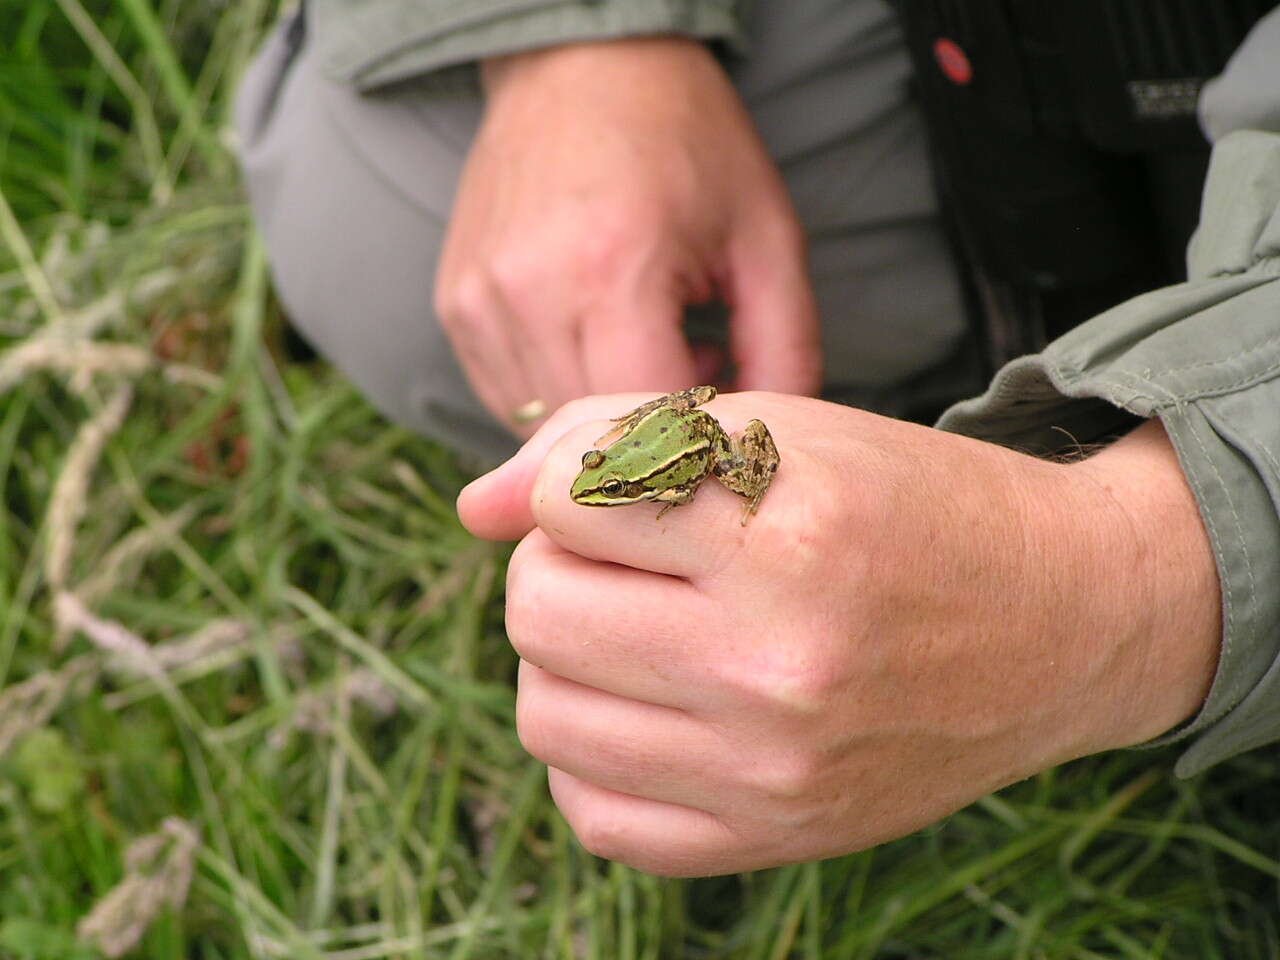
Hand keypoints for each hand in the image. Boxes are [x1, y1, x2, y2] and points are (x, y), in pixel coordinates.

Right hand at [435, 39, 819, 437]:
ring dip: (599, 423)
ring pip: (541, 433)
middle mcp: (529, 293)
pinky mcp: (455, 307)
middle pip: (591, 445)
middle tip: (697, 370)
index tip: (724, 422)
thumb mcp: (765, 235)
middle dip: (651, 440)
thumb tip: (766, 449)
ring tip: (647, 343)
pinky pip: (507, 399)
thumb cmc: (685, 143)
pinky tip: (595, 340)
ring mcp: (479, 303)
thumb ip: (786, 348)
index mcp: (612, 270)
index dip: (694, 450)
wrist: (579, 65)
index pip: (646, 430)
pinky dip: (556, 396)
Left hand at [457, 394, 1219, 875]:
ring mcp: (775, 770)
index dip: (574, 479)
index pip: (567, 497)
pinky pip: (595, 814)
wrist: (1059, 621)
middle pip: (537, 608)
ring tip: (633, 628)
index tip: (622, 489)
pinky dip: (594, 751)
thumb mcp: (782, 427)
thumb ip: (613, 437)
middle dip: (557, 563)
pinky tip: (648, 706)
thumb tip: (471, 507)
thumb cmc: (912, 505)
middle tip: (624, 556)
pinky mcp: (775, 838)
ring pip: (544, 712)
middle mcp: (779, 662)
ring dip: (564, 656)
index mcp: (788, 531)